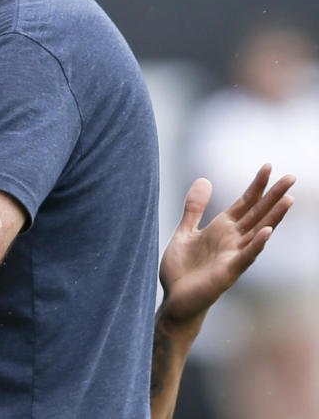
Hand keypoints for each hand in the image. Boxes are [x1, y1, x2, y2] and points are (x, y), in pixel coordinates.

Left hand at [158, 164, 294, 330]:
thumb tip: (204, 179)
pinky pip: (245, 257)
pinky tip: (267, 232)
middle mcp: (232, 240)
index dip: (256, 185)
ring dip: (273, 217)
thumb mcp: (184, 231)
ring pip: (258, 233)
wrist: (174, 300)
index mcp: (222, 229)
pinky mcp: (227, 273)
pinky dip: (256, 245)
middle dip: (273, 196)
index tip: (269, 166)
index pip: (244, 203)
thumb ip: (194, 208)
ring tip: (288, 200)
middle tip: (291, 177)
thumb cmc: (182, 270)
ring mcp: (233, 256)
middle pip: (257, 214)